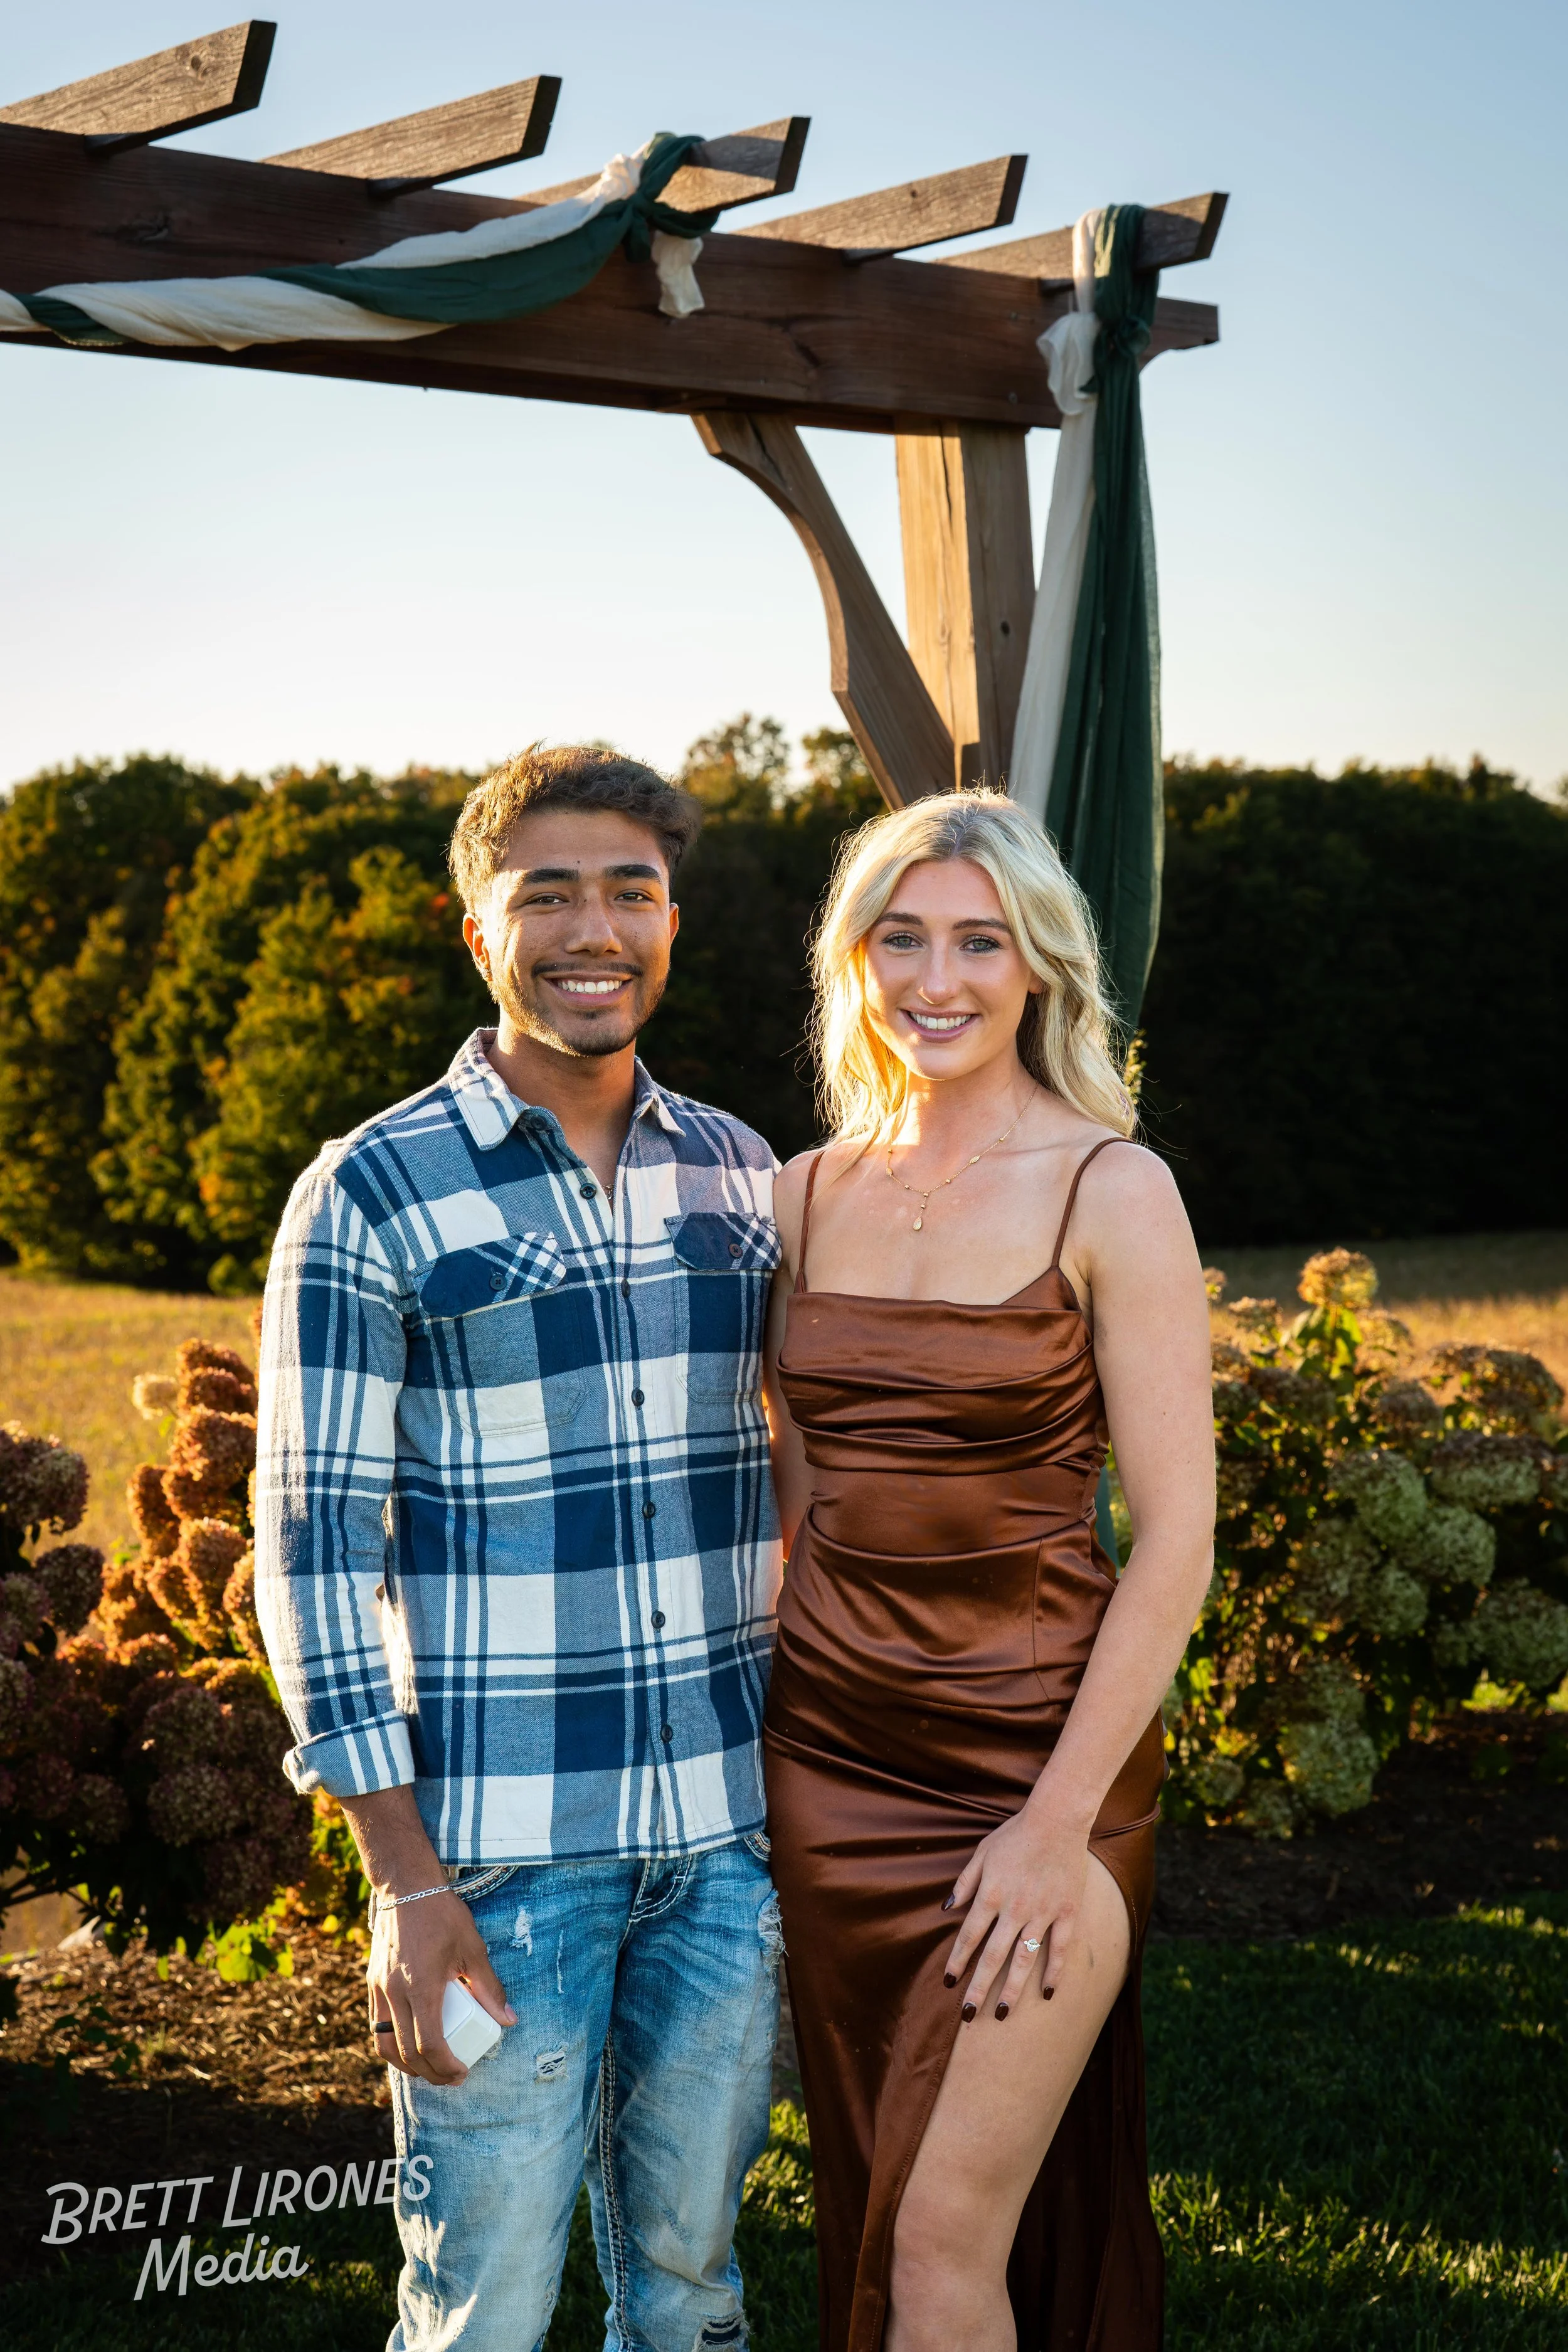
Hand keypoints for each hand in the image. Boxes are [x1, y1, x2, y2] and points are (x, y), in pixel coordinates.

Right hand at [367, 1891, 515, 2083]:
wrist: (406, 1887)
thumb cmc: (443, 1915)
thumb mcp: (473, 1949)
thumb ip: (489, 1987)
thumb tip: (508, 2020)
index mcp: (421, 1987)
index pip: (429, 2044)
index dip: (446, 2067)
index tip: (462, 2072)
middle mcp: (395, 1993)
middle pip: (407, 2053)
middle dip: (430, 2073)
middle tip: (451, 2077)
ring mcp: (379, 1989)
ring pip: (385, 2045)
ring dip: (406, 2064)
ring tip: (430, 2068)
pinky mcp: (372, 1983)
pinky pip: (377, 2026)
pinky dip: (392, 2044)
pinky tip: (410, 2044)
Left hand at [942, 1801, 1092, 2019]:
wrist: (1057, 1819)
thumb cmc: (1015, 1835)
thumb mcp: (981, 1853)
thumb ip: (965, 1883)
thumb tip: (946, 1909)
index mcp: (990, 1894)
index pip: (969, 1937)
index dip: (957, 1962)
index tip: (949, 1984)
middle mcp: (1014, 1909)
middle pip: (993, 1957)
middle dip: (978, 1989)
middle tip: (968, 2016)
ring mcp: (1042, 1913)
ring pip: (1024, 1960)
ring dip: (1012, 1990)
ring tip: (1002, 2013)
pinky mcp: (1067, 1912)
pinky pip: (1060, 1949)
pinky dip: (1054, 1972)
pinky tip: (1048, 1993)